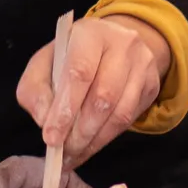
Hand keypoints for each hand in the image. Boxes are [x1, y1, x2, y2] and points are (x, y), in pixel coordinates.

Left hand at [17, 15, 168, 167]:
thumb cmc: (71, 56)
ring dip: (94, 140)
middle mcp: (123, 44)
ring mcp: (143, 65)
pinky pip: (130, 120)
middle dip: (79, 132)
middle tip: (62, 152)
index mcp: (90, 33)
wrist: (113, 44)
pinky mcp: (151, 85)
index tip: (51, 138)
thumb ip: (36, 90)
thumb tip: (45, 120)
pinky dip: (106, 139)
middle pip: (103, 96)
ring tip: (73, 155)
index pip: (80, 72)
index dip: (65, 109)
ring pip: (120, 113)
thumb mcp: (43, 64)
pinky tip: (89, 148)